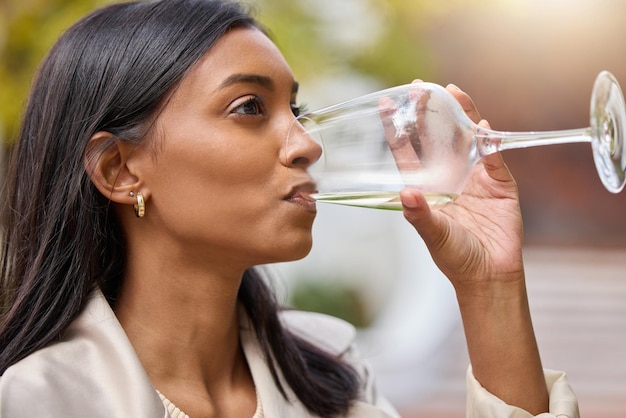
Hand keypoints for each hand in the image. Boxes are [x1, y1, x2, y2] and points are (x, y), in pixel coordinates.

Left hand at [398, 83, 548, 413]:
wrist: (489, 276)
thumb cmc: (456, 258)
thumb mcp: (433, 237)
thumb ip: (420, 216)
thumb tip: (406, 194)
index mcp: (427, 187)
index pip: (407, 151)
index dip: (397, 128)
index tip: (385, 104)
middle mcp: (448, 177)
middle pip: (435, 137)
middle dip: (427, 111)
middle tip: (418, 86)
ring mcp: (474, 178)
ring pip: (465, 138)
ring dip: (459, 115)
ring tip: (451, 91)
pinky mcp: (499, 184)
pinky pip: (493, 156)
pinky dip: (489, 141)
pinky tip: (482, 125)